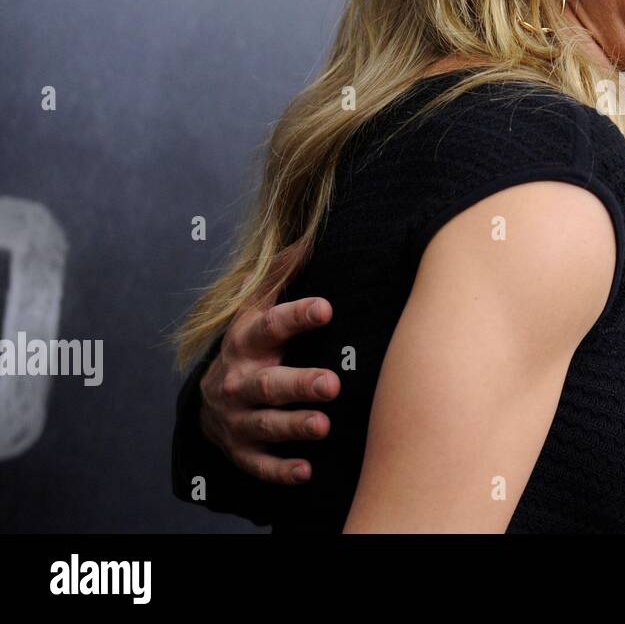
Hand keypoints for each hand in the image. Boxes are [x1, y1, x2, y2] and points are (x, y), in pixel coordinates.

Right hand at [198, 296, 339, 484]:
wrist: (208, 403)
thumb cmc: (249, 347)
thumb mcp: (256, 311)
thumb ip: (279, 278)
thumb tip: (307, 236)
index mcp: (246, 341)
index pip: (270, 325)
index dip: (297, 316)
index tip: (327, 307)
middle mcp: (238, 381)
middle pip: (269, 383)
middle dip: (299, 383)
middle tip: (333, 383)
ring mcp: (237, 419)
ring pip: (265, 424)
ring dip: (294, 427)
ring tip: (324, 426)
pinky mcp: (240, 452)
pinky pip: (258, 465)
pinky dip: (280, 470)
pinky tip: (306, 471)